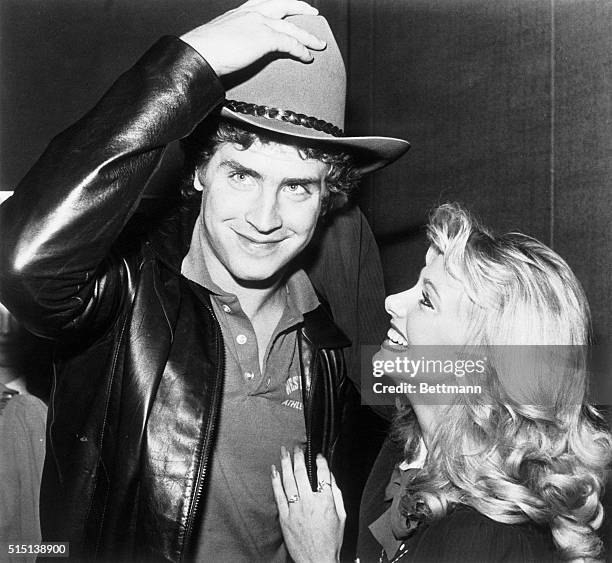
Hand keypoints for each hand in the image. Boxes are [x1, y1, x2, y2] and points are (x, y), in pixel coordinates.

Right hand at [180, 0, 325, 76]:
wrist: (200, 53)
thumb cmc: (204, 51)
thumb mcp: (221, 39)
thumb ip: (232, 40)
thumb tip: (233, 52)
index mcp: (240, 12)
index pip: (265, 4)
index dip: (279, 7)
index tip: (287, 10)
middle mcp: (252, 13)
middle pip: (283, 5)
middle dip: (301, 7)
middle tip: (313, 12)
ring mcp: (259, 23)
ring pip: (291, 25)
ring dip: (307, 35)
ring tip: (318, 44)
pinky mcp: (265, 38)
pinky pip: (290, 43)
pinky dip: (301, 50)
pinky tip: (307, 57)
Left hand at [271, 446, 345, 562]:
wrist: (317, 560)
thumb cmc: (331, 541)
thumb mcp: (342, 516)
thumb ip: (337, 495)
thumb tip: (331, 478)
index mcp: (326, 502)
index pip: (323, 475)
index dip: (321, 462)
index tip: (318, 455)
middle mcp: (310, 503)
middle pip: (303, 474)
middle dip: (299, 457)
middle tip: (296, 447)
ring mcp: (296, 510)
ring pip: (289, 481)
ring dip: (285, 464)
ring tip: (283, 452)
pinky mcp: (285, 518)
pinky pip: (278, 495)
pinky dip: (276, 481)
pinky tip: (274, 471)